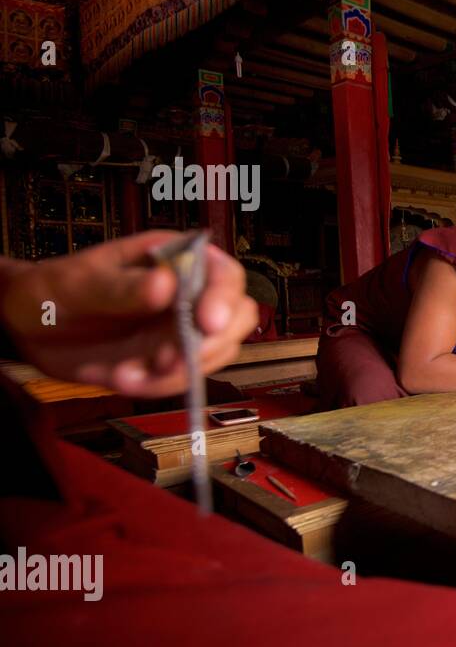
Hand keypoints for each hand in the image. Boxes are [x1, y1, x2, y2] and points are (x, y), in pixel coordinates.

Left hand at [0, 231, 257, 397]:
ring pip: (213, 355)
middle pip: (236, 318)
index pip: (222, 274)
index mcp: (174, 260)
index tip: (208, 323)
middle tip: (167, 361)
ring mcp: (181, 328)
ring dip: (174, 373)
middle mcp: (188, 294)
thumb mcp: (80, 283)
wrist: (29, 326)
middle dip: (208, 345)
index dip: (223, 299)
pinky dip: (154, 386)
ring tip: (125, 374)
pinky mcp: (169, 359)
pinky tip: (120, 376)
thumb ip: (122, 286)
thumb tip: (165, 284)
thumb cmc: (53, 289)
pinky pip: (182, 379)